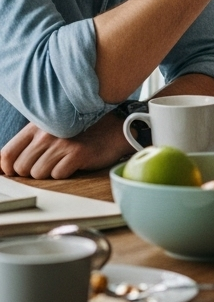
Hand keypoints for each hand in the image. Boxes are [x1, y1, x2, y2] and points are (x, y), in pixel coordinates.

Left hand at [0, 113, 130, 179]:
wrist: (115, 130)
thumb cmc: (81, 134)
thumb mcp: (51, 133)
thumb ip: (27, 146)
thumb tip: (1, 168)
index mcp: (36, 127)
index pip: (6, 154)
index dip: (8, 168)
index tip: (18, 171)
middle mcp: (47, 133)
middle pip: (21, 168)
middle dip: (32, 172)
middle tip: (49, 164)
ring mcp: (61, 142)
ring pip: (38, 174)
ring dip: (50, 173)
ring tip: (62, 162)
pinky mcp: (77, 153)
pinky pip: (58, 175)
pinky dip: (65, 174)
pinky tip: (74, 164)